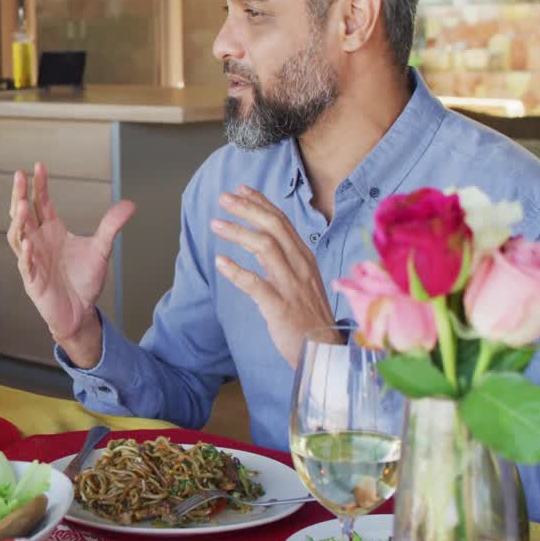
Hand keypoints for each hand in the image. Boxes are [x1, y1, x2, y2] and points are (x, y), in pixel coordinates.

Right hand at [7, 162, 134, 365]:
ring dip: (18, 222)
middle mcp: (38, 242)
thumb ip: (111, 226)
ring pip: (18, 236)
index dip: (39, 185)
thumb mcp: (101, 249)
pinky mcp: (33, 280)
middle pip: (23, 214)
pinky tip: (28, 243)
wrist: (81, 311)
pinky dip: (25, 254)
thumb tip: (130, 204)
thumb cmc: (85, 280)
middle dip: (20, 195)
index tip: (38, 166)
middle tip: (19, 176)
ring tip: (21, 205)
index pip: (41, 203)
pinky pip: (25, 265)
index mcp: (51, 231)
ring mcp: (32, 260)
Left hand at [211, 185, 335, 367]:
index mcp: (305, 258)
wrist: (324, 351)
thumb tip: (261, 238)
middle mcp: (300, 267)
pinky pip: (256, 284)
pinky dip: (236, 271)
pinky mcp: (280, 307)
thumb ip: (282, 260)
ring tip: (215, 224)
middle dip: (247, 209)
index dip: (261, 203)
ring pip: (265, 248)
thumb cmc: (308, 316)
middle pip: (274, 227)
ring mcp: (291, 286)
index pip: (282, 222)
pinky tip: (219, 262)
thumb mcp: (300, 280)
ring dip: (237, 232)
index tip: (241, 189)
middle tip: (224, 198)